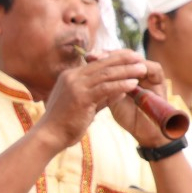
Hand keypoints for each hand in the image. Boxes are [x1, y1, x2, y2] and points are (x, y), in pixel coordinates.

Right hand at [33, 49, 152, 149]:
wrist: (49, 136)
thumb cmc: (64, 124)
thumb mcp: (83, 107)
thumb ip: (100, 98)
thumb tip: (119, 92)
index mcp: (70, 76)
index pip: (96, 63)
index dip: (114, 59)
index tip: (130, 58)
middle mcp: (72, 77)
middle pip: (102, 64)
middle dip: (123, 59)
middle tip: (139, 56)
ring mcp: (76, 85)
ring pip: (106, 73)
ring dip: (126, 70)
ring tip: (142, 68)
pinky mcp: (81, 97)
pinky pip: (105, 88)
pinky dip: (121, 85)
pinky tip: (133, 84)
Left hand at [85, 50, 171, 145]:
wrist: (146, 133)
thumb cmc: (128, 118)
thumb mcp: (111, 99)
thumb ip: (104, 85)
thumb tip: (86, 72)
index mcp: (129, 75)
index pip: (116, 59)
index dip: (102, 56)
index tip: (88, 57)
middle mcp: (140, 72)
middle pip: (126, 55)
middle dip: (110, 54)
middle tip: (95, 55)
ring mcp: (151, 75)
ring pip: (138, 59)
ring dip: (123, 58)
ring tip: (108, 59)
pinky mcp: (161, 81)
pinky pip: (153, 68)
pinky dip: (141, 66)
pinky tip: (127, 67)